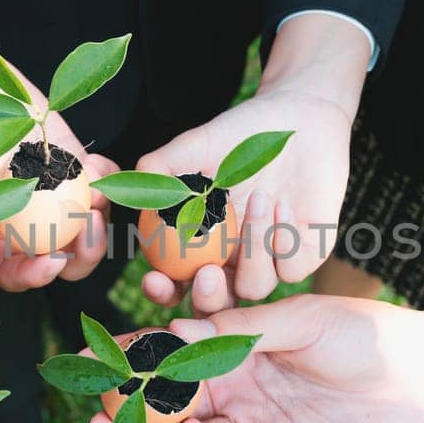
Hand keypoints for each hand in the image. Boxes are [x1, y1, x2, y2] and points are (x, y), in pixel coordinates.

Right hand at [0, 36, 109, 287]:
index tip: (53, 262)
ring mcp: (49, 195)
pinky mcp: (67, 164)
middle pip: (61, 257)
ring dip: (98, 214)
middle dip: (83, 254)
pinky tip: (95, 163)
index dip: (35, 275)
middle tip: (89, 224)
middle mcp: (22, 223)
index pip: (15, 272)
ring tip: (96, 193)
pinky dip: (103, 176)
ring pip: (84, 223)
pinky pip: (95, 179)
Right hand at [85, 295, 423, 422]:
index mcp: (240, 345)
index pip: (174, 348)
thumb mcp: (305, 319)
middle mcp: (240, 387)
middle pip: (172, 400)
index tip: (90, 356)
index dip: (134, 354)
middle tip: (93, 419)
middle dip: (131, 410)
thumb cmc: (369, 337)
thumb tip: (182, 325)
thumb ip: (246, 328)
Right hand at [138, 13, 366, 306]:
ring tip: (259, 198)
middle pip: (216, 304)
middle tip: (207, 273)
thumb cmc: (240, 134)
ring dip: (253, 250)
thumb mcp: (194, 147)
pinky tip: (281, 205)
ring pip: (255, 287)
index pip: (176, 285)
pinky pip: (293, 269)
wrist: (297, 118)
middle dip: (208, 298)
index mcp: (201, 245)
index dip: (163, 291)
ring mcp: (270, 262)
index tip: (155, 279)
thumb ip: (158, 170)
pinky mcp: (306, 254)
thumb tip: (118, 194)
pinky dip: (284, 241)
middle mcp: (233, 261)